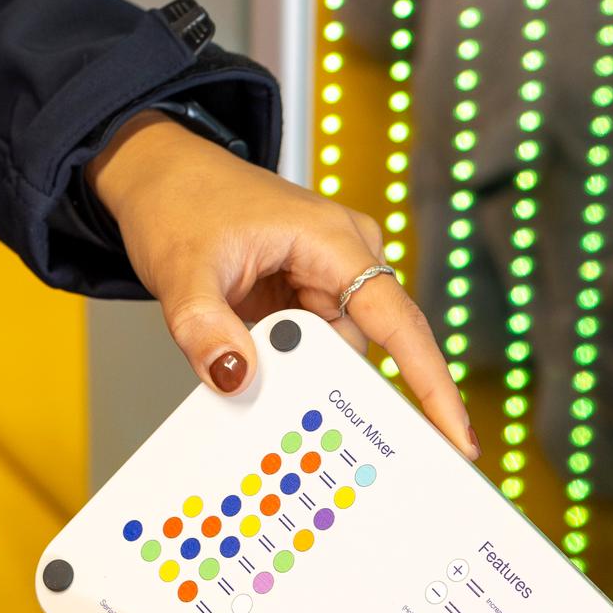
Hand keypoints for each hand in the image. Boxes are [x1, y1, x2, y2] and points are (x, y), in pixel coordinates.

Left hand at [84, 113, 475, 457]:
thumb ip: (204, 328)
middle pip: (363, 346)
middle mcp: (344, 254)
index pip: (399, 322)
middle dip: (328, 383)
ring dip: (295, 369)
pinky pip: (309, 342)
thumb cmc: (178, 200)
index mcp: (333, 239)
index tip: (457, 439)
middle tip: (291, 414)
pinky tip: (252, 357)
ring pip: (331, 350)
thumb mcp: (180, 270)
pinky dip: (284, 359)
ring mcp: (326, 273)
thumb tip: (235, 378)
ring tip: (247, 359)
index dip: (432, 383)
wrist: (156, 173)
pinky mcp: (304, 290)